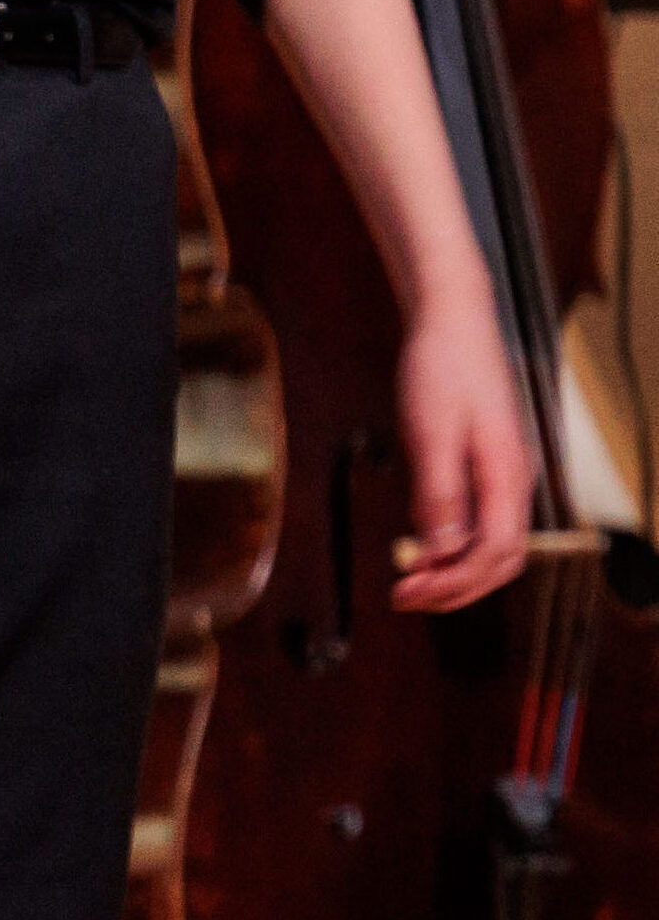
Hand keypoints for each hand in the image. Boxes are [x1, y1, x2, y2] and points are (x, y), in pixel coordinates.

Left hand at [389, 290, 539, 614]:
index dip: (455, 581)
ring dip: (456, 571)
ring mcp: (504, 474)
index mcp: (506, 475)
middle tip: (405, 599)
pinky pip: (483, 521)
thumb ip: (438, 490)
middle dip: (457, 587)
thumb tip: (440, 550)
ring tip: (411, 583)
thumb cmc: (441, 367)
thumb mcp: (431, 429)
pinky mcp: (488, 465)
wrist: (453, 320)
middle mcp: (514, 481)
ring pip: (495, 543)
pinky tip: (423, 547)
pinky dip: (456, 545)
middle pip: (501, 558)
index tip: (409, 591)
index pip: (497, 552)